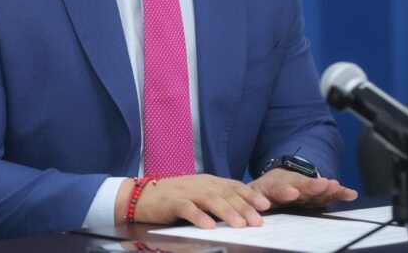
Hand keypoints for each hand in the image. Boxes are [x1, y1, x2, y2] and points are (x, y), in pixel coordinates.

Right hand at [114, 174, 270, 228]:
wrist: (142, 196)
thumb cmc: (173, 198)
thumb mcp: (199, 195)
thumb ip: (217, 199)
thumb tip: (243, 211)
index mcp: (208, 181)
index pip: (233, 186)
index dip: (250, 195)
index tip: (266, 206)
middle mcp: (200, 183)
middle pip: (225, 194)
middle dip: (244, 207)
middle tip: (258, 221)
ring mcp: (186, 191)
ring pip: (210, 200)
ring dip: (226, 212)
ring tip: (239, 225)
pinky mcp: (172, 201)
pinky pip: (187, 208)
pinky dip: (198, 216)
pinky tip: (208, 226)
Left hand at [248, 168, 357, 208]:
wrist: (277, 179)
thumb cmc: (264, 191)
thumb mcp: (253, 194)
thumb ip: (251, 202)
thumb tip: (245, 214)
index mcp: (275, 186)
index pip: (280, 189)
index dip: (286, 191)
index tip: (292, 193)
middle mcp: (294, 185)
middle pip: (303, 185)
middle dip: (312, 186)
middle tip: (322, 184)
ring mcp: (307, 188)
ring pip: (317, 188)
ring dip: (326, 187)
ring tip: (335, 185)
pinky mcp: (317, 192)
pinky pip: (330, 193)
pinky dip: (340, 193)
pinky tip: (351, 194)